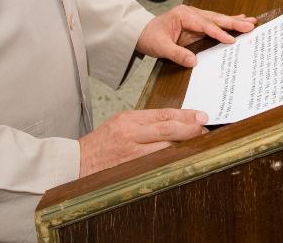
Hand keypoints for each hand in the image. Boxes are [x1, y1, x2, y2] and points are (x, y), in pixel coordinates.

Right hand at [78, 108, 207, 177]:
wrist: (76, 163)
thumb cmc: (100, 143)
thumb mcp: (120, 123)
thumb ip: (144, 122)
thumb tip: (172, 122)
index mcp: (128, 119)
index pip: (162, 114)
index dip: (185, 115)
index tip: (201, 116)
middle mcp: (130, 134)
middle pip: (167, 129)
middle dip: (189, 129)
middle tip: (205, 128)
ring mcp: (130, 153)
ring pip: (165, 148)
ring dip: (184, 146)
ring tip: (198, 143)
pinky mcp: (130, 168)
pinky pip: (156, 163)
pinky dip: (170, 160)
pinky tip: (181, 158)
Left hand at [136, 4, 257, 66]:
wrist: (141, 32)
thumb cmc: (150, 37)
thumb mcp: (161, 47)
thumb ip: (177, 54)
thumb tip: (194, 62)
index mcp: (183, 15)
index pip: (204, 25)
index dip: (218, 32)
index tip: (231, 39)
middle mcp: (191, 13)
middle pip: (215, 18)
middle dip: (233, 22)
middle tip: (250, 25)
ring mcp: (195, 17)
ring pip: (217, 19)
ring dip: (234, 21)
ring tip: (251, 21)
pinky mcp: (196, 23)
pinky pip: (214, 23)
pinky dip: (227, 22)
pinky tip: (239, 19)